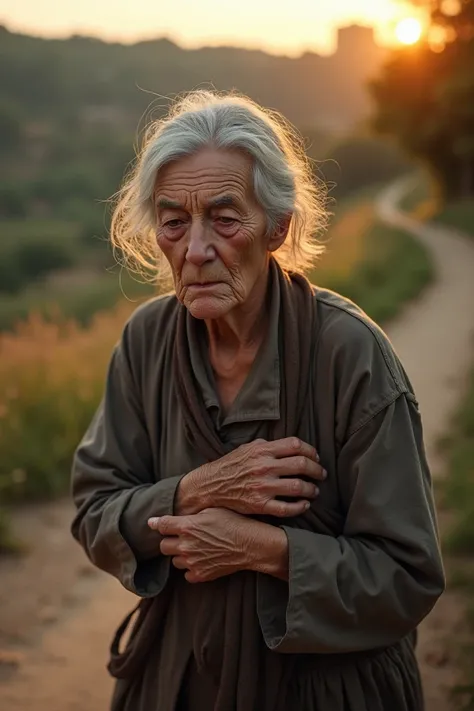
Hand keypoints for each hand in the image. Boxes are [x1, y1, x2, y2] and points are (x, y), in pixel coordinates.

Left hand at [148, 507, 288, 582]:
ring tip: (194, 548)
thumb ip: (191, 514)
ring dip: (180, 555)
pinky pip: (186, 574)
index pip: (161, 525)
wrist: (250, 544)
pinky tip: (201, 560)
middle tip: (181, 537)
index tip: (153, 523)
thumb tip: (177, 515)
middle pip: (163, 546)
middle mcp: (186, 545)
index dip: (156, 523)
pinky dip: (190, 568)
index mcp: (187, 526)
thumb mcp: (212, 510)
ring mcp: (192, 562)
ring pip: (174, 561)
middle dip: (169, 541)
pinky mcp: (200, 575)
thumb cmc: (233, 522)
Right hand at [176, 437, 325, 517]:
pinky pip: (287, 508)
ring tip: (314, 491)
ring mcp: (263, 487)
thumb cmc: (229, 465)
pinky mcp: (260, 505)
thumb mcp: (246, 448)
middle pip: (302, 464)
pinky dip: (301, 507)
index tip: (316, 457)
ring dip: (312, 489)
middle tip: (321, 474)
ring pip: (298, 487)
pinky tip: (305, 505)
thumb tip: (287, 446)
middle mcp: (264, 467)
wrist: (210, 485)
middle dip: (317, 470)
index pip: (296, 446)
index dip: (311, 451)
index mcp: (262, 450)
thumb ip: (267, 445)